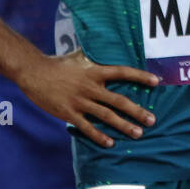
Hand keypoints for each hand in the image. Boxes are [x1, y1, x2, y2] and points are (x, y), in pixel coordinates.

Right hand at [17, 49, 159, 147]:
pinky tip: (110, 143)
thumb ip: (95, 55)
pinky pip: (87, 127)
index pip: (122, 72)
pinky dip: (99, 136)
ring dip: (124, 126)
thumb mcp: (80, 56)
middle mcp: (90, 86)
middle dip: (137, 111)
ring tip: (138, 133)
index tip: (156, 82)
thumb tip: (108, 45)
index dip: (140, 77)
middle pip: (119, 100)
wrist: (34, 72)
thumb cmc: (59, 63)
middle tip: (152, 120)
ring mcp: (80, 101)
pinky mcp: (68, 113)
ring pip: (106, 116)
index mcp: (95, 71)